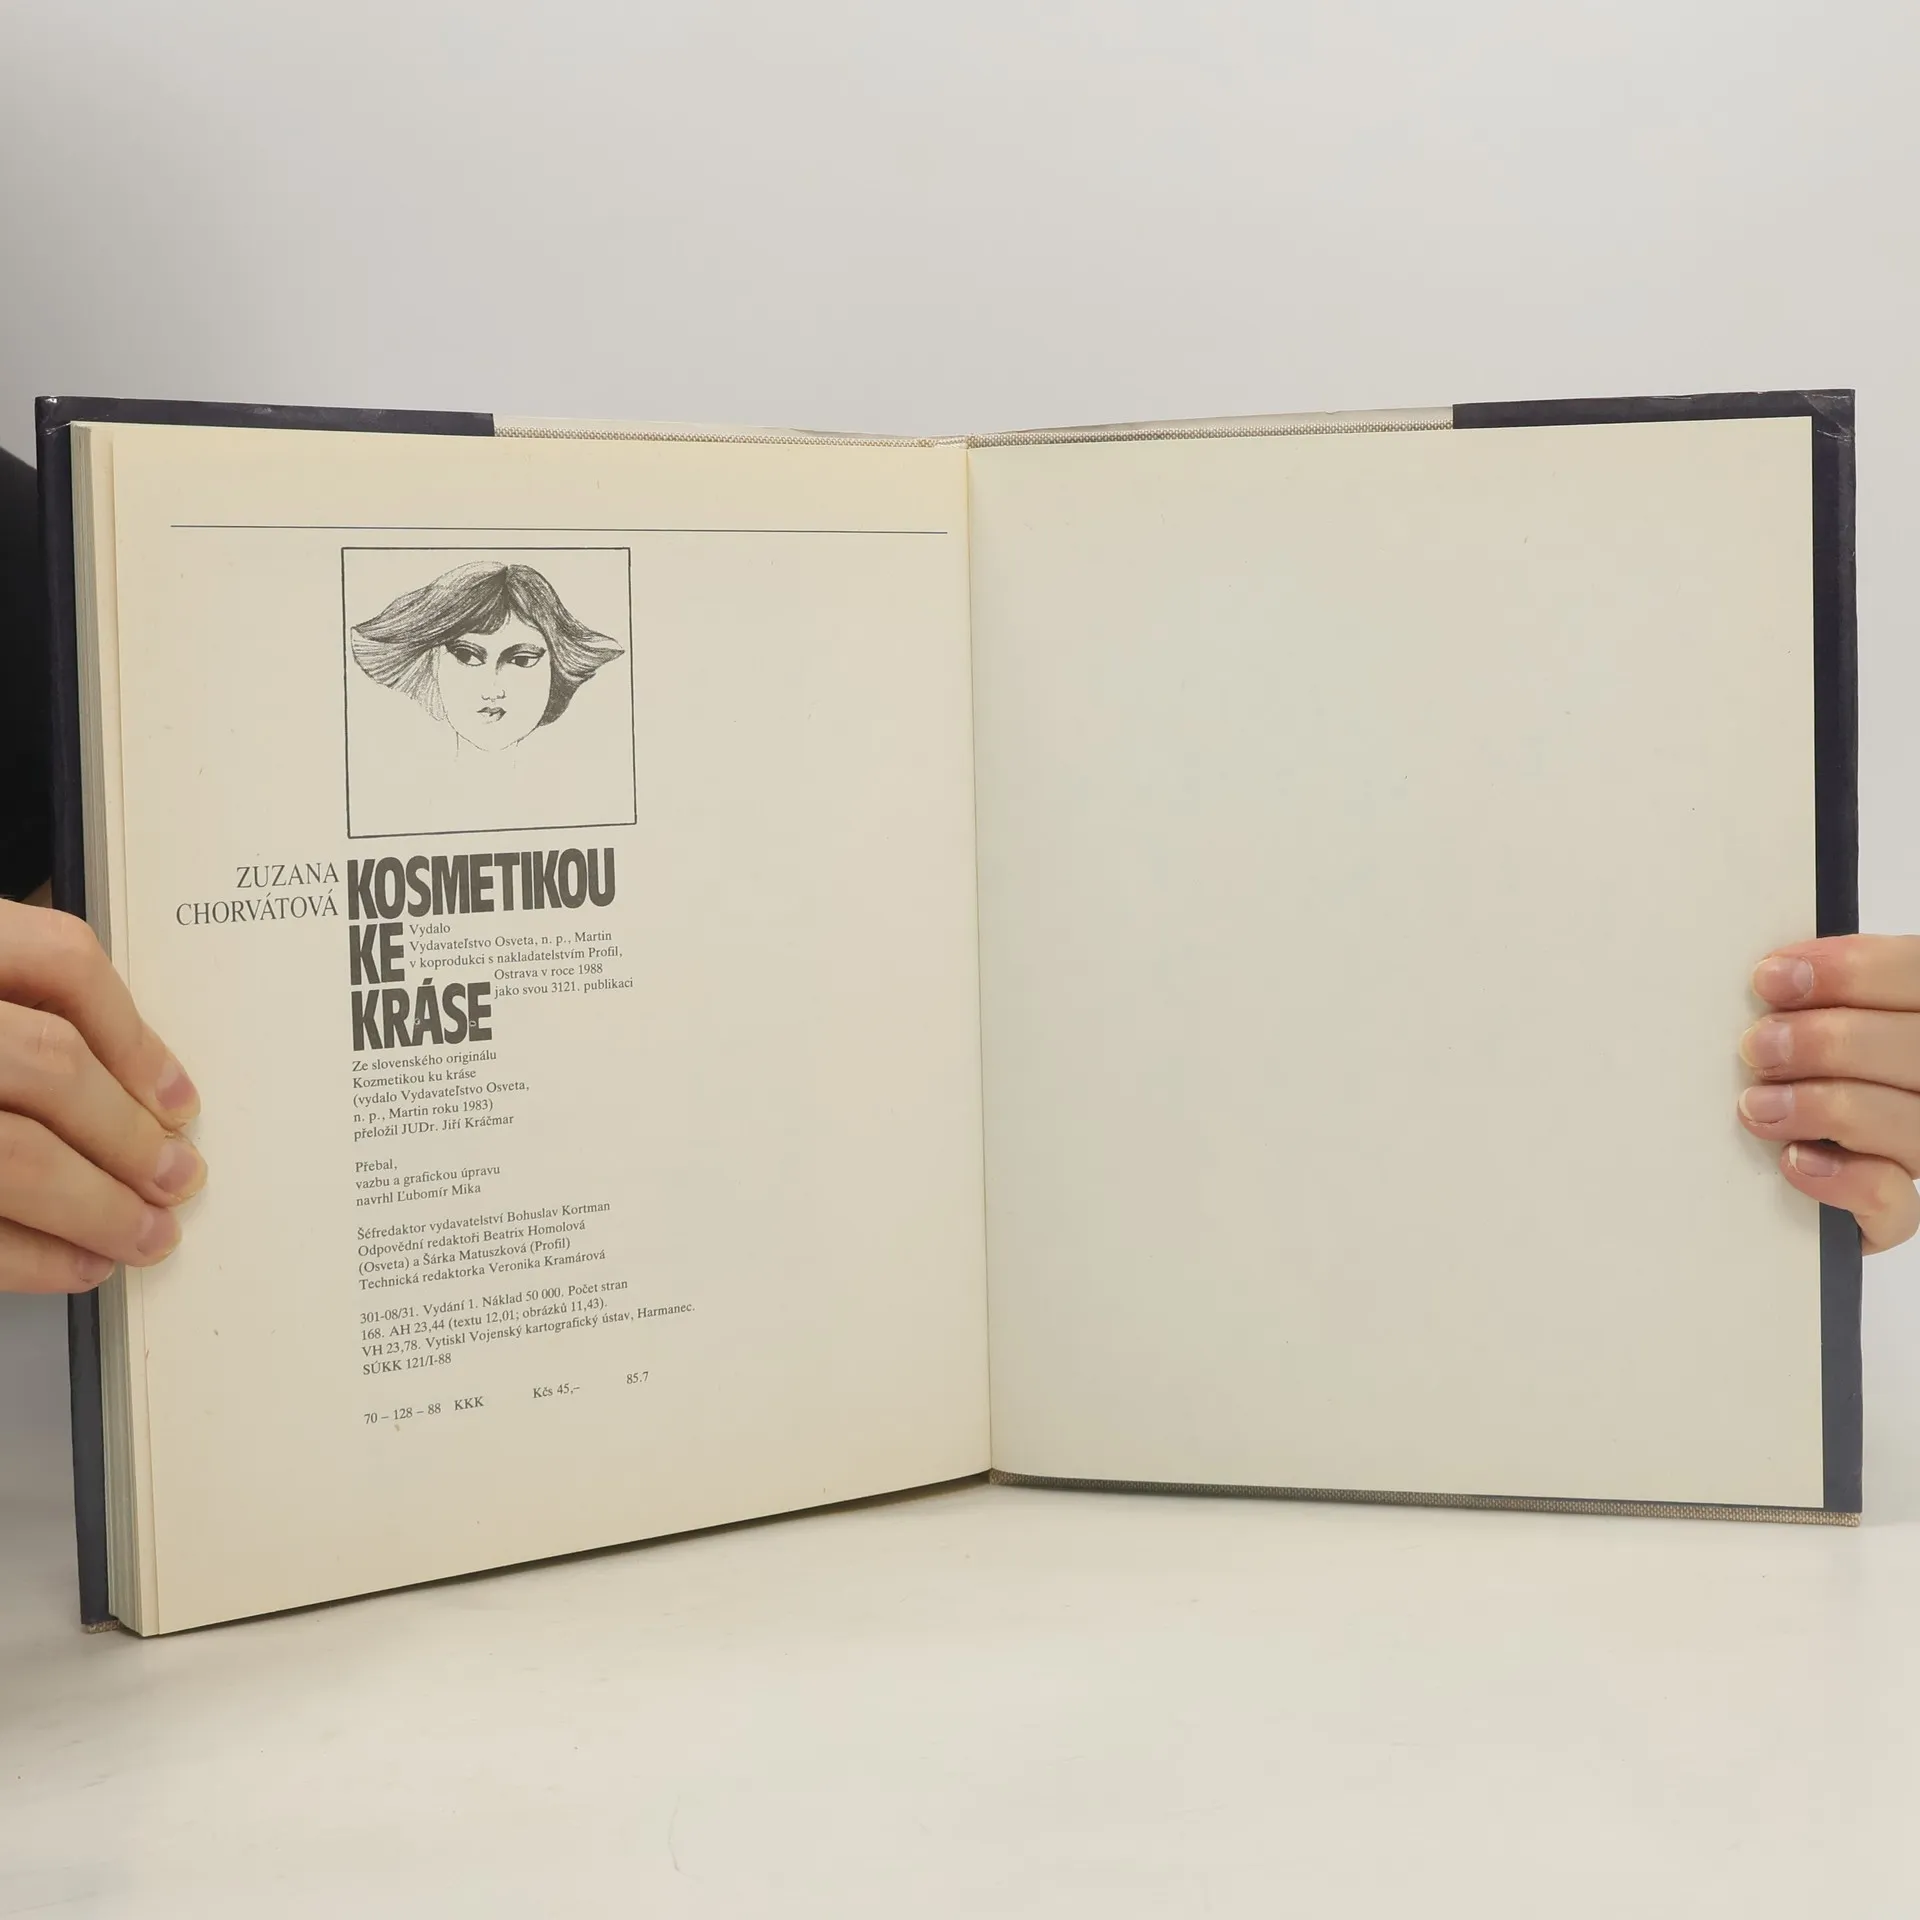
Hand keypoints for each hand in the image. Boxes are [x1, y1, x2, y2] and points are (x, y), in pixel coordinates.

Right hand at [0, 900, 203, 1292]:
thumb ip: (9, 1004)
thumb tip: (131, 1082)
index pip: (55, 959)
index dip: (133, 1034)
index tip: (176, 1095)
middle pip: (47, 1065)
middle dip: (128, 1135)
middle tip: (176, 1176)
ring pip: (15, 1155)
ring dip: (98, 1206)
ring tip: (143, 1233)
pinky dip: (32, 1255)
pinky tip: (75, 1263)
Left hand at [1740, 935, 1919, 1252]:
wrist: (1780, 1160)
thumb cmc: (1793, 1066)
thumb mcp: (1808, 1017)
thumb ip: (1813, 996)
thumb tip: (1775, 973)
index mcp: (1918, 1016)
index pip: (1916, 975)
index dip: (1851, 972)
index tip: (1772, 978)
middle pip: (1915, 1049)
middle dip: (1827, 1042)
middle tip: (1757, 1047)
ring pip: (1909, 1123)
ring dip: (1822, 1107)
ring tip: (1757, 1104)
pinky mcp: (1892, 1210)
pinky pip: (1895, 1203)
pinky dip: (1842, 1180)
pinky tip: (1795, 1161)